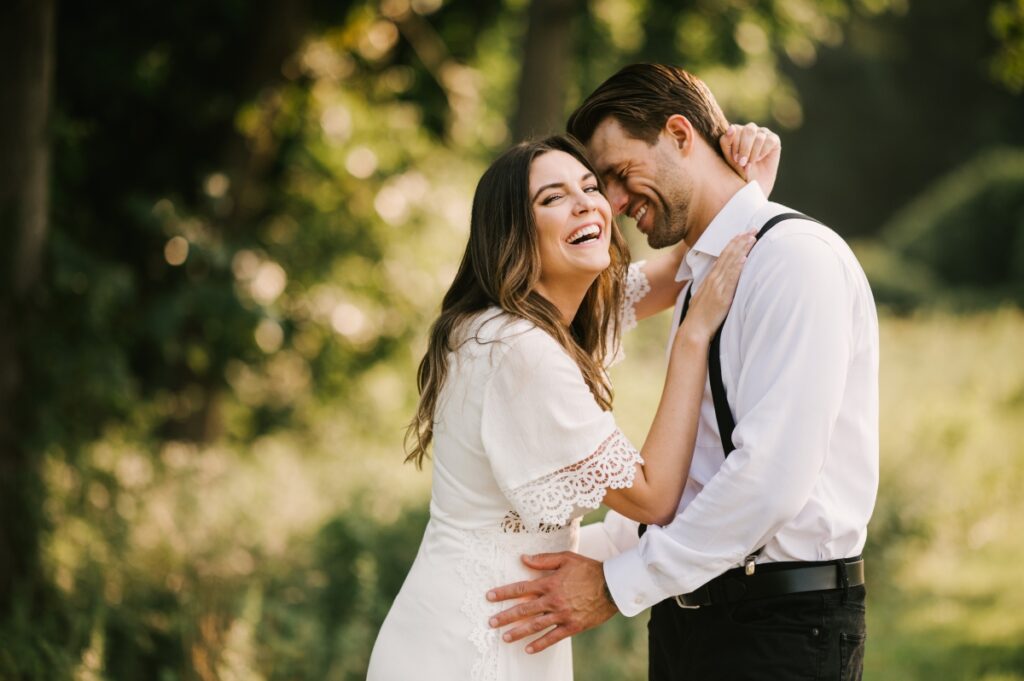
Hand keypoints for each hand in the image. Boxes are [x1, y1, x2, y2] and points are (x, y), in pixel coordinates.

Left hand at [485, 551, 616, 653]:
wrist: (612, 586)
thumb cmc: (589, 569)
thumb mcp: (566, 558)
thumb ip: (544, 559)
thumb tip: (523, 558)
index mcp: (550, 583)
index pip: (521, 588)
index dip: (504, 593)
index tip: (489, 597)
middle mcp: (553, 600)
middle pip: (524, 609)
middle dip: (505, 616)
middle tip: (491, 622)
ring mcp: (562, 614)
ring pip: (535, 625)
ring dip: (518, 632)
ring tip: (504, 638)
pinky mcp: (572, 626)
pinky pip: (553, 637)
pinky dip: (540, 644)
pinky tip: (528, 649)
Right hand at [677, 231, 755, 343]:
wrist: (693, 329)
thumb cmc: (699, 316)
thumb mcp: (703, 296)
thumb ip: (711, 286)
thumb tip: (717, 280)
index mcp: (710, 278)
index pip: (723, 255)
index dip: (733, 243)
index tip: (743, 233)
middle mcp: (714, 279)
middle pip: (728, 255)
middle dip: (741, 241)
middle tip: (753, 228)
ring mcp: (718, 287)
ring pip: (731, 263)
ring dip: (742, 249)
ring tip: (752, 238)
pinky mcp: (723, 296)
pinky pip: (731, 279)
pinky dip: (737, 267)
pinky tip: (744, 258)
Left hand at [720, 123, 780, 196]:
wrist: (751, 184)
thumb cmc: (738, 170)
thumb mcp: (729, 156)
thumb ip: (726, 141)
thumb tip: (732, 127)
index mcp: (738, 131)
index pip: (736, 129)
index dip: (735, 144)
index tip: (735, 159)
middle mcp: (751, 130)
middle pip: (749, 130)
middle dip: (745, 148)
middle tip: (742, 163)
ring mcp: (763, 133)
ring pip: (759, 136)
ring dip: (753, 153)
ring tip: (750, 164)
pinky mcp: (774, 140)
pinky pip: (769, 141)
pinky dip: (763, 152)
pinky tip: (759, 159)